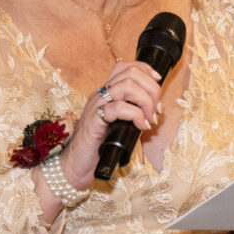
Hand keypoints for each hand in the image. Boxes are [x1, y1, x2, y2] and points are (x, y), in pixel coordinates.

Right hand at [60, 60, 162, 190]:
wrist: (76, 165)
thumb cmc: (98, 147)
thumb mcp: (119, 125)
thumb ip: (133, 115)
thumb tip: (155, 112)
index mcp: (106, 93)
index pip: (125, 67)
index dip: (145, 69)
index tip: (158, 82)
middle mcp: (100, 95)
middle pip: (130, 73)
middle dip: (151, 89)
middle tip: (156, 110)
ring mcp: (96, 106)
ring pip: (126, 86)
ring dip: (146, 101)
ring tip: (150, 119)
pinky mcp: (94, 121)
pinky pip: (117, 108)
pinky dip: (136, 115)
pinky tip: (141, 126)